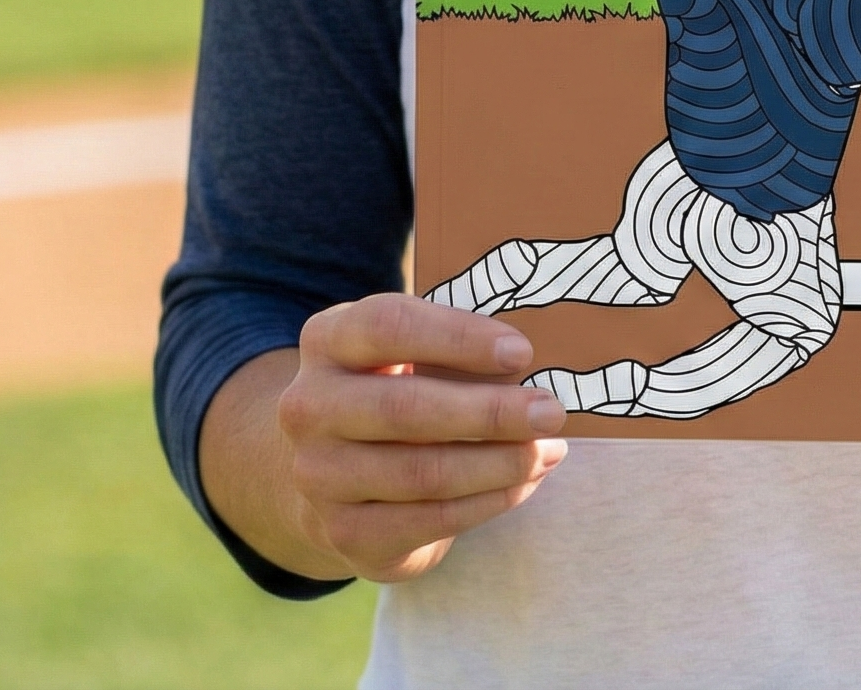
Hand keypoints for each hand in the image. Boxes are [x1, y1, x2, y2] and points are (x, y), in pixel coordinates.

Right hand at [276, 294, 567, 583]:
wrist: (334, 469)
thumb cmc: (395, 385)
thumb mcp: (410, 348)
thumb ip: (455, 346)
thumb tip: (526, 365)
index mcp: (328, 340)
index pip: (389, 327)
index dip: (458, 338)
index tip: (522, 353)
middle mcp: (308, 407)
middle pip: (405, 408)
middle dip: (490, 413)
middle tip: (552, 411)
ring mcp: (318, 476)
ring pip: (421, 473)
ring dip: (499, 464)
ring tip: (549, 450)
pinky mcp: (342, 532)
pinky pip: (427, 519)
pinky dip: (486, 502)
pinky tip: (524, 483)